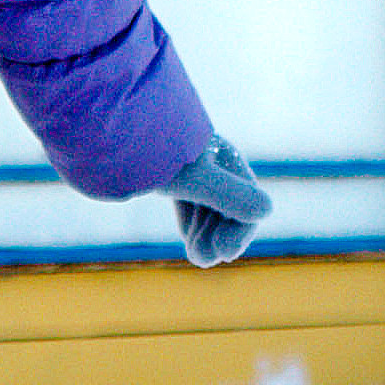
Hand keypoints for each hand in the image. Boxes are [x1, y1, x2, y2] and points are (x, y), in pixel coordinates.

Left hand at [165, 131, 270, 267]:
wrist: (118, 125)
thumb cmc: (157, 151)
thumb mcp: (194, 176)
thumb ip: (228, 194)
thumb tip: (266, 211)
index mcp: (226, 159)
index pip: (246, 202)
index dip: (239, 231)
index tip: (224, 254)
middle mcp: (214, 161)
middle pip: (229, 207)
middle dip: (219, 236)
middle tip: (203, 259)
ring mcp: (193, 166)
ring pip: (209, 206)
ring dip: (206, 233)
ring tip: (196, 257)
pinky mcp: (173, 171)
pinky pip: (192, 199)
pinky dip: (193, 221)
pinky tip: (189, 239)